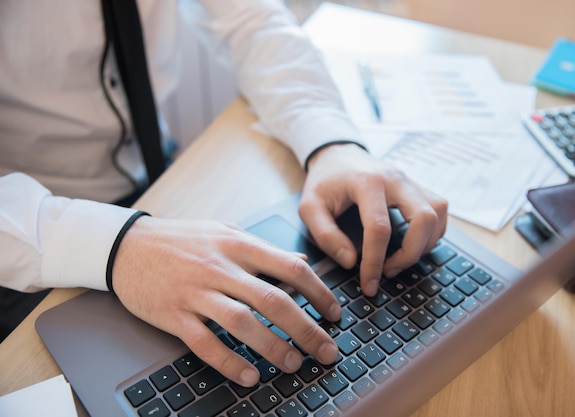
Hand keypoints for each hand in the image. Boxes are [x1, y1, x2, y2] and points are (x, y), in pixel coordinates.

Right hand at [111, 217, 341, 386]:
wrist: (127, 245)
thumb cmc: (181, 239)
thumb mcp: (226, 232)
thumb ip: (264, 249)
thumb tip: (301, 263)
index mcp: (238, 245)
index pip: (290, 268)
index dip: (319, 293)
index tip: (334, 313)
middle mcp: (220, 267)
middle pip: (272, 300)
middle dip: (306, 328)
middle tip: (327, 351)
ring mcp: (196, 292)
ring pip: (242, 323)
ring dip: (272, 347)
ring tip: (294, 364)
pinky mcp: (174, 314)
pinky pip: (205, 342)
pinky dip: (229, 362)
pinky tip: (249, 376)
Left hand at [300, 143, 447, 295]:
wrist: (338, 154)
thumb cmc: (324, 182)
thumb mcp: (309, 207)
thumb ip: (325, 235)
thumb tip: (351, 262)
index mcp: (367, 182)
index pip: (380, 228)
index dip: (375, 262)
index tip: (368, 284)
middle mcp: (396, 179)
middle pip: (424, 218)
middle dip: (411, 254)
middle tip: (388, 271)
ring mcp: (410, 181)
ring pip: (438, 214)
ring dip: (424, 245)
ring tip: (398, 260)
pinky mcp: (418, 187)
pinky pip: (439, 212)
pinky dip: (431, 234)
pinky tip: (410, 245)